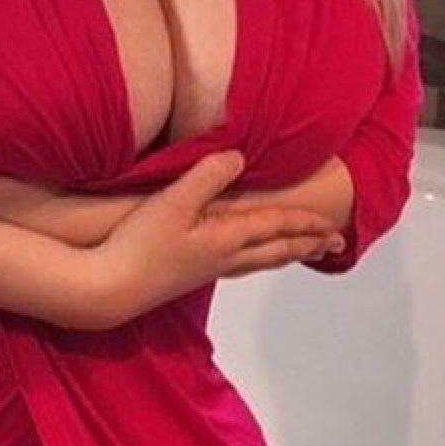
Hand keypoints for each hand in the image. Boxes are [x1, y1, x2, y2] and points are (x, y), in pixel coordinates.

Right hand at [92, 150, 346, 329]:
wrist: (109, 289)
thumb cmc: (139, 245)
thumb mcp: (172, 202)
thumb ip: (206, 177)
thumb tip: (239, 156)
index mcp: (225, 237)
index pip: (275, 227)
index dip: (305, 224)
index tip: (334, 226)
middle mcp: (223, 257)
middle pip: (275, 251)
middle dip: (307, 246)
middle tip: (335, 247)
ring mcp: (207, 271)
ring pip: (258, 263)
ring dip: (284, 255)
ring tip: (300, 253)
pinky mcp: (188, 277)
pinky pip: (239, 267)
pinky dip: (256, 261)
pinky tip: (243, 261)